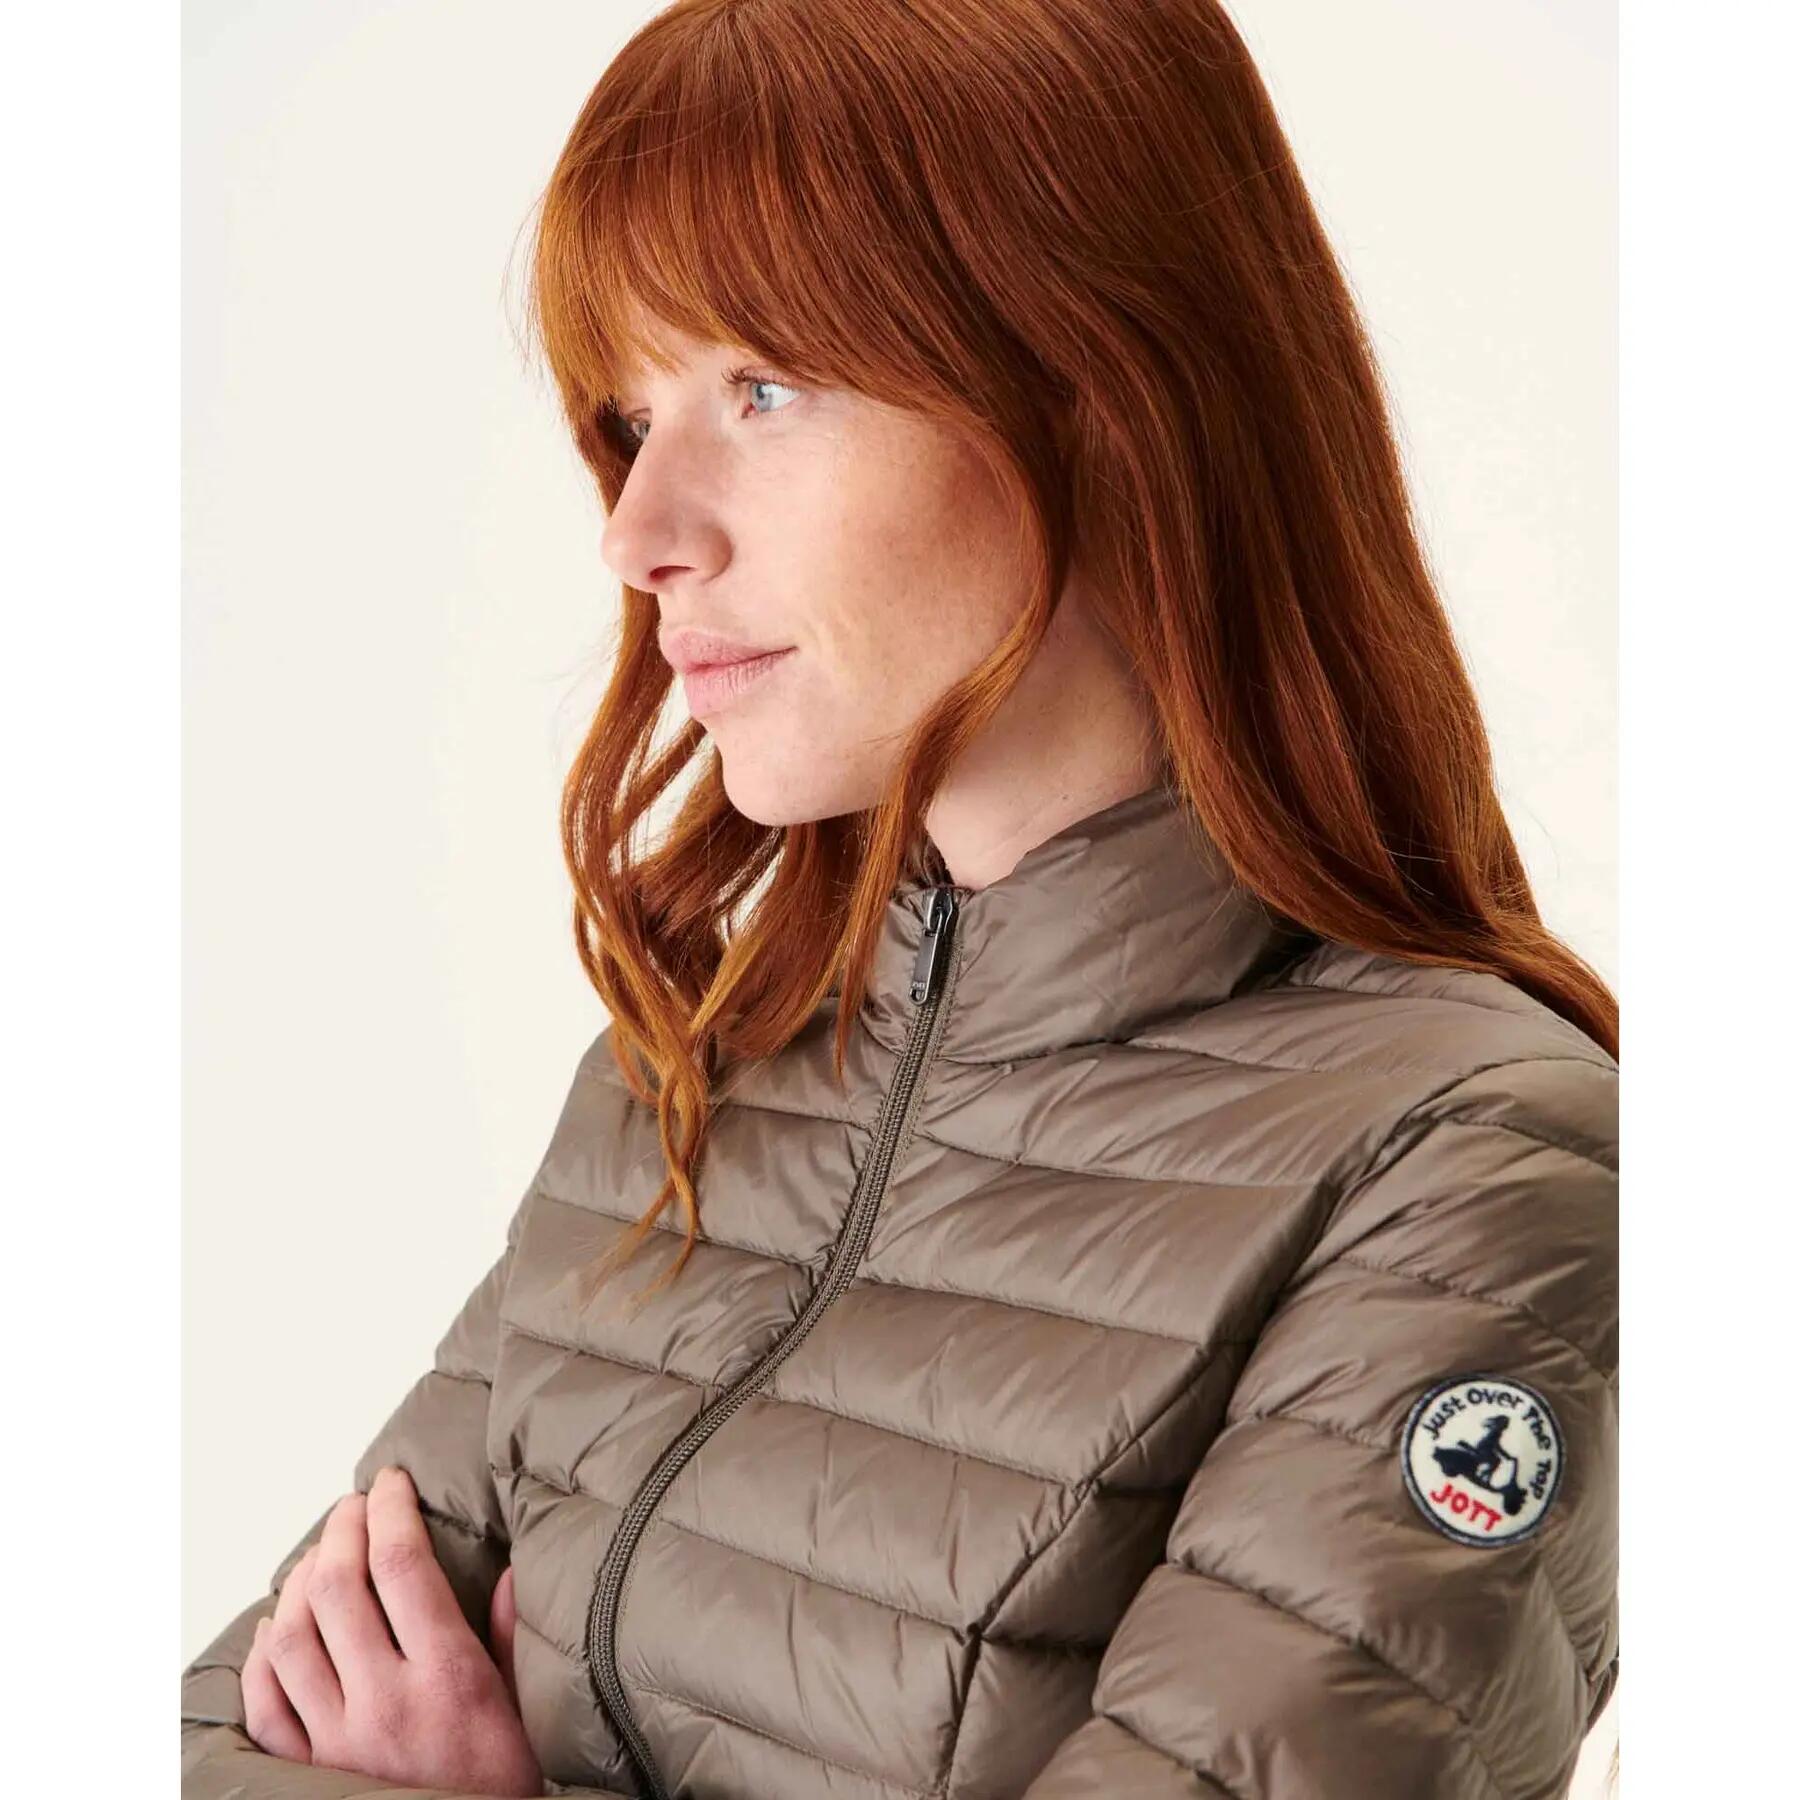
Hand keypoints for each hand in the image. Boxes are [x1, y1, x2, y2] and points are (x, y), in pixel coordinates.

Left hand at [240, 1465, 542, 1797]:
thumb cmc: (504, 1790)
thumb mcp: (528, 1709)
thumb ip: (512, 1637)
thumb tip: (505, 1571)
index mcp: (447, 1677)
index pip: (402, 1565)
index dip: (390, 1510)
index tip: (391, 1483)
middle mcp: (385, 1702)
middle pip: (338, 1589)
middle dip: (341, 1530)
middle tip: (353, 1505)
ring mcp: (337, 1742)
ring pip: (291, 1639)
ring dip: (298, 1584)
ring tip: (319, 1555)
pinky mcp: (311, 1774)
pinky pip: (265, 1706)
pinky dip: (262, 1657)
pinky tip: (276, 1626)